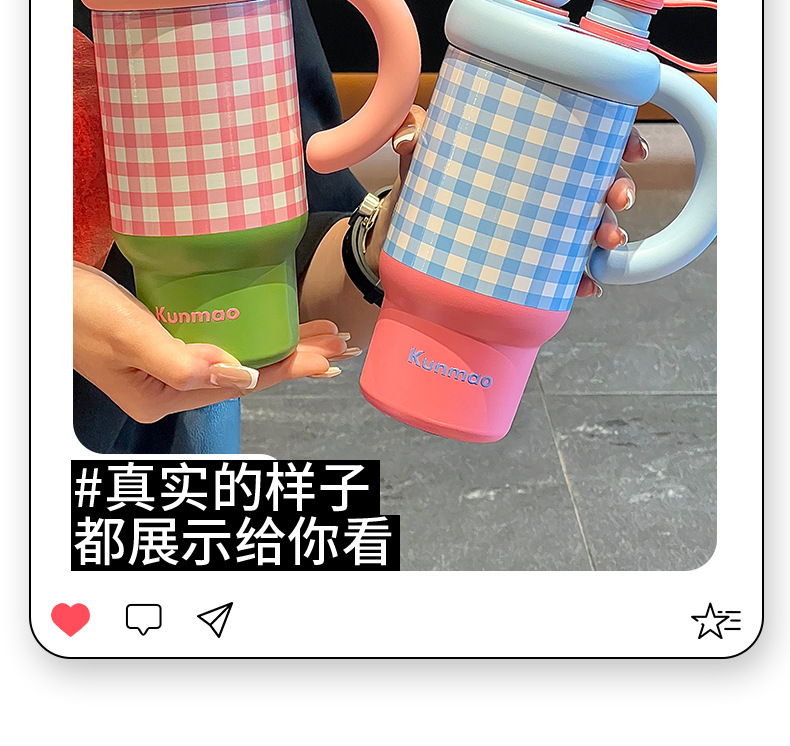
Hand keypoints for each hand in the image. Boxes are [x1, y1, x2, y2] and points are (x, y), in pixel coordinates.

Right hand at [74, 262, 352, 423]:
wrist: (46, 292)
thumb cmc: (77, 312)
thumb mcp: (129, 336)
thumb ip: (182, 364)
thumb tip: (244, 374)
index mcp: (165, 400)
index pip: (241, 383)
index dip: (288, 368)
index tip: (327, 359)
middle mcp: (172, 391)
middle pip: (249, 373)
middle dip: (298, 359)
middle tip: (340, 346)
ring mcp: (170, 371)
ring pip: (242, 358)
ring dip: (284, 346)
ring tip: (324, 337)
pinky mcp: (168, 348)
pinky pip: (224, 344)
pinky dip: (256, 334)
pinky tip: (278, 329)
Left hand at [364, 107, 648, 298]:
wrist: (404, 239)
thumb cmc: (425, 189)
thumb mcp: (423, 158)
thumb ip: (417, 135)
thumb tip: (408, 138)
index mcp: (532, 154)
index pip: (585, 139)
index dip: (618, 140)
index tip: (630, 150)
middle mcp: (543, 191)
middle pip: (597, 184)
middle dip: (618, 191)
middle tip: (617, 200)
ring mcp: (539, 229)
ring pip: (589, 229)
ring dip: (608, 236)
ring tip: (606, 245)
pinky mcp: (527, 265)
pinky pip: (563, 273)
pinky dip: (580, 281)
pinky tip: (587, 287)